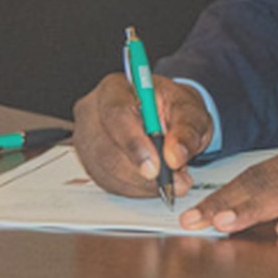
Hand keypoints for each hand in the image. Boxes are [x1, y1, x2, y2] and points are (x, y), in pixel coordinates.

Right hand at [72, 73, 212, 197]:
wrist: (168, 115)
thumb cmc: (174, 108)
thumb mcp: (191, 111)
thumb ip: (187, 130)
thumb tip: (175, 156)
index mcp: (116, 88)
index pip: (116, 115)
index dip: (134, 144)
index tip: (156, 167)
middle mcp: (93, 111)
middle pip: (105, 148)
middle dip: (140, 172)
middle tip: (172, 181)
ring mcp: (86, 137)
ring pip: (106, 170)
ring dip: (141, 183)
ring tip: (170, 179)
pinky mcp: (90, 160)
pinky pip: (108, 182)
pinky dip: (135, 188)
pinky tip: (154, 183)